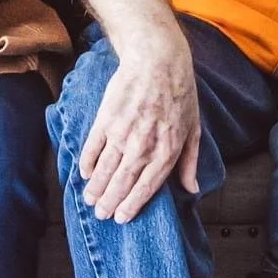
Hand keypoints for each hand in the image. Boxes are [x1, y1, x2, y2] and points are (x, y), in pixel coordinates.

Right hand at [79, 38, 201, 222]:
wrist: (157, 59)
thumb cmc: (180, 93)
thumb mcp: (194, 128)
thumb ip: (190, 162)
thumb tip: (192, 190)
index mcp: (167, 152)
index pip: (146, 188)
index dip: (131, 205)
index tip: (121, 218)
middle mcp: (144, 147)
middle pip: (122, 183)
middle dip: (109, 201)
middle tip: (101, 214)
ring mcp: (123, 133)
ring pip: (105, 169)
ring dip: (96, 187)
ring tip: (89, 200)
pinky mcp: (106, 118)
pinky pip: (93, 147)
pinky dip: (87, 162)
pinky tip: (84, 173)